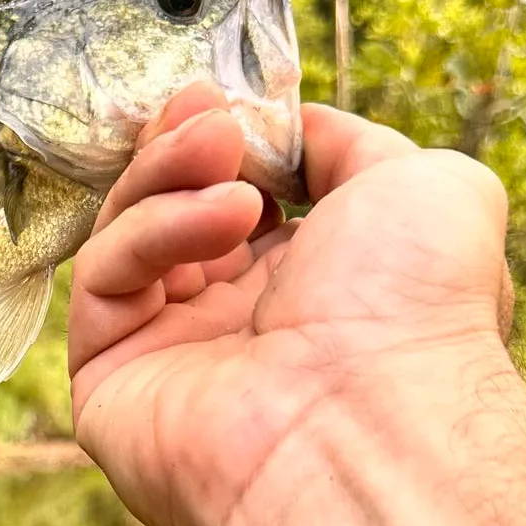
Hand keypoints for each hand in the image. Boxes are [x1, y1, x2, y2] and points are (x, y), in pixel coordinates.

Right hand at [69, 82, 515, 525]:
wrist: (373, 425)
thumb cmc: (414, 313)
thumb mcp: (421, 185)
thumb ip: (346, 144)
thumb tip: (287, 128)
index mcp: (307, 290)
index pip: (237, 198)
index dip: (229, 142)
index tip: (231, 100)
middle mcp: (234, 326)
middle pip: (170, 211)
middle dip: (182, 147)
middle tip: (204, 108)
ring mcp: (168, 356)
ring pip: (127, 235)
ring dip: (168, 174)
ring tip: (220, 150)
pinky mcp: (108, 383)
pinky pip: (104, 280)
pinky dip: (151, 230)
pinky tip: (222, 218)